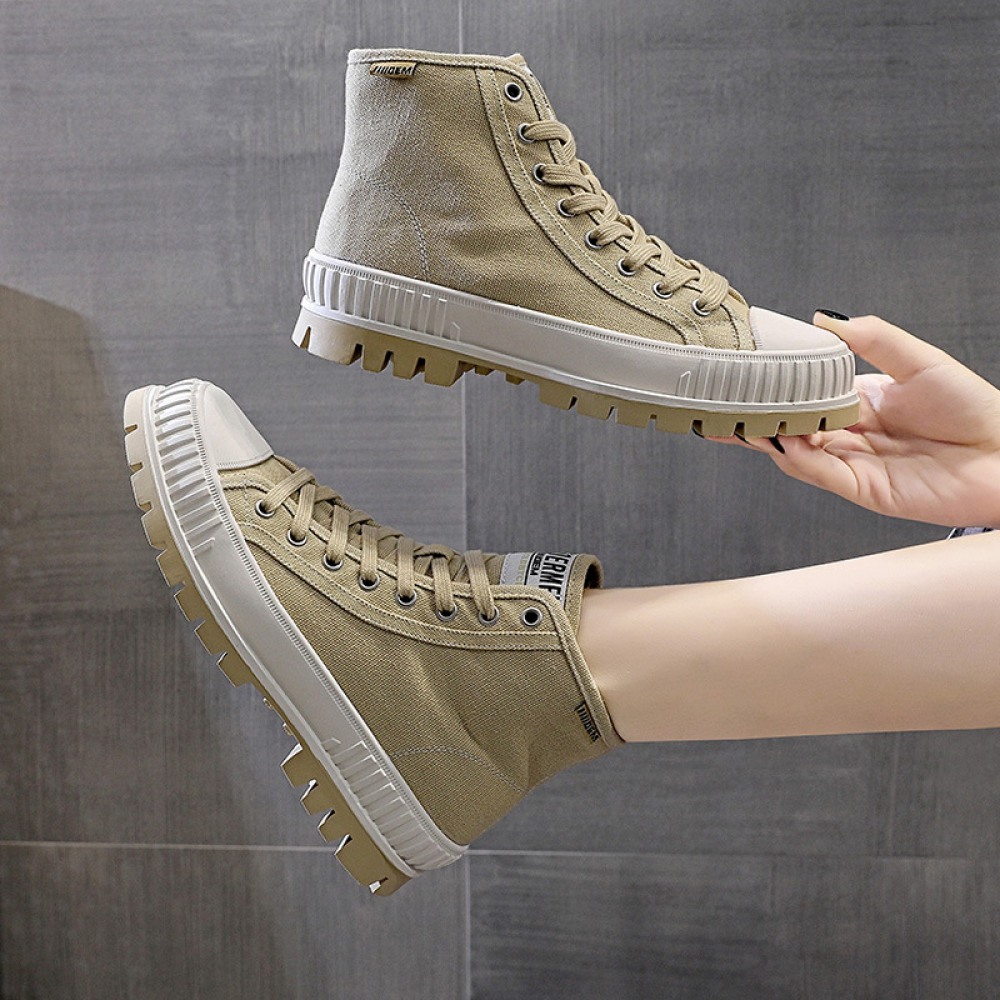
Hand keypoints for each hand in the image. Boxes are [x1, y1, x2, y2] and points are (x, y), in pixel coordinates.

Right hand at [718, 314, 999, 526]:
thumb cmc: (974, 408)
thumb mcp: (919, 359)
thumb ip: (871, 338)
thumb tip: (824, 318)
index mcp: (860, 401)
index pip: (804, 394)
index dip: (773, 388)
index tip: (743, 374)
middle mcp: (852, 434)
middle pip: (790, 427)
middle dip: (754, 419)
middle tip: (719, 405)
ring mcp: (855, 464)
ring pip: (797, 453)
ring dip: (769, 439)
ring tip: (745, 422)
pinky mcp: (865, 490)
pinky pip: (822, 475)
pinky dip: (799, 460)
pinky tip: (785, 442)